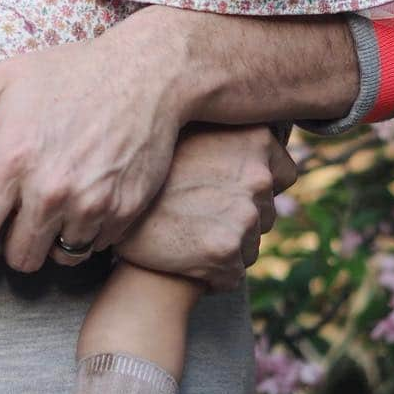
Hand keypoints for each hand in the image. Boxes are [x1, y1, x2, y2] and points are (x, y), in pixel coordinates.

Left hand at [0, 13, 183, 285]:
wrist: (148, 72)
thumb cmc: (73, 70)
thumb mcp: (8, 75)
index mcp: (12, 160)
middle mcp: (49, 190)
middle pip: (17, 259)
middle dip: (12, 248)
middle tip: (19, 225)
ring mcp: (91, 204)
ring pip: (59, 257)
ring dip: (52, 243)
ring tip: (55, 213)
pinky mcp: (125, 211)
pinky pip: (96, 246)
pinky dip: (89, 233)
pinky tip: (88, 202)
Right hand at [116, 125, 296, 290]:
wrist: (108, 217)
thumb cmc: (146, 170)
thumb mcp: (189, 132)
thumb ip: (229, 132)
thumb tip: (259, 119)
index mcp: (254, 138)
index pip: (285, 171)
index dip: (257, 183)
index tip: (227, 186)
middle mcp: (256, 173)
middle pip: (269, 210)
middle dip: (241, 216)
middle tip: (197, 210)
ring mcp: (244, 213)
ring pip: (252, 244)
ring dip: (228, 245)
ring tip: (188, 233)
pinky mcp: (227, 251)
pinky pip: (235, 272)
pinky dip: (214, 274)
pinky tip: (184, 258)